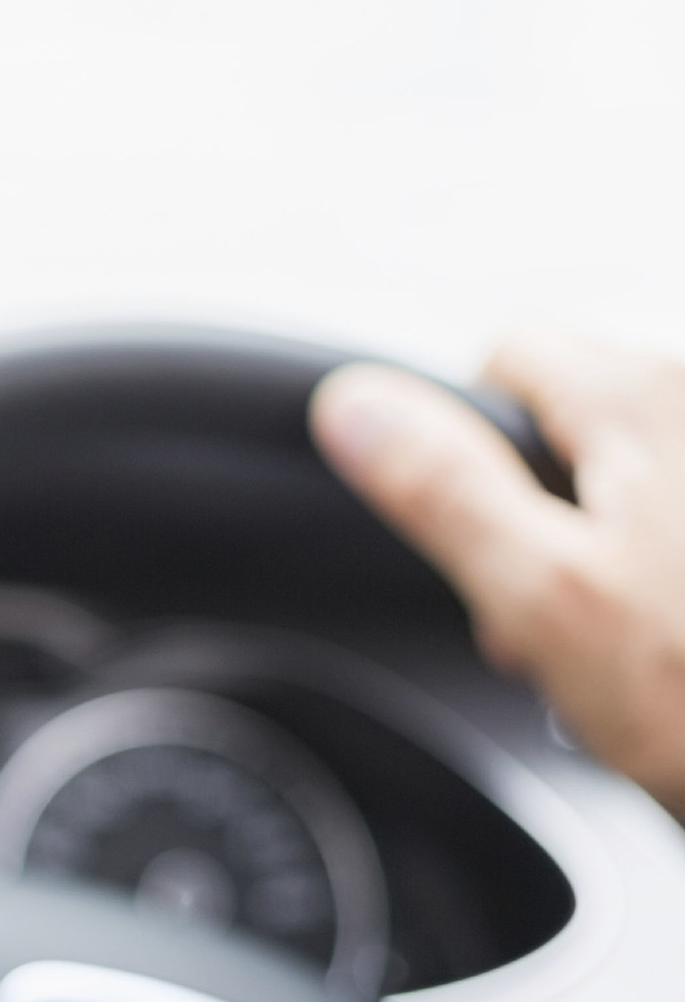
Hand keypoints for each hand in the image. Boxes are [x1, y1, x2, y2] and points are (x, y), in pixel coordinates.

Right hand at [313, 333, 684, 813]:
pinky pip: (681, 525)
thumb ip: (443, 490)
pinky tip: (683, 643)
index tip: (489, 534)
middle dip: (556, 510)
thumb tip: (351, 405)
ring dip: (627, 546)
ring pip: (650, 473)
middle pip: (588, 418)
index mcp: (645, 399)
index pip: (510, 355)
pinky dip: (674, 571)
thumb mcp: (546, 599)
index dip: (470, 446)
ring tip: (646, 646)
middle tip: (571, 620)